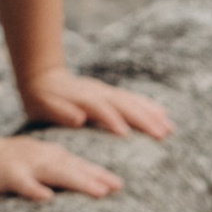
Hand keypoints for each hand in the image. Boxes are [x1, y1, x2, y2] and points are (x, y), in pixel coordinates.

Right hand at [0, 130, 123, 202]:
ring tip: (98, 191)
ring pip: (54, 172)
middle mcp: (42, 157)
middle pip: (73, 167)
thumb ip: (60, 170)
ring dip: (77, 180)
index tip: (120, 186)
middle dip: (96, 177)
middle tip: (117, 188)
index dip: (100, 173)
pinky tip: (47, 198)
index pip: (80, 165)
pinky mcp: (7, 175)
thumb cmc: (11, 163)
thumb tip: (89, 184)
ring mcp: (25, 164)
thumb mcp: (39, 160)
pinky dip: (34, 188)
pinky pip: (22, 182)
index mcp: (51, 155)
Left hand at [21, 66, 174, 142]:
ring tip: (169, 128)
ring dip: (151, 114)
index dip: (112, 119)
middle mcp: (99, 93)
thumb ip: (60, 111)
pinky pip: (133, 100)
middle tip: (162, 134)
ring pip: (132, 102)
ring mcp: (107, 92)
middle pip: (124, 104)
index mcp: (82, 98)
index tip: (125, 134)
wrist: (44, 77)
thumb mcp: (43, 104)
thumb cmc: (42, 98)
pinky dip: (149, 106)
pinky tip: (163, 114)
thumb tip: (78, 118)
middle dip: (143, 119)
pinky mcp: (111, 94)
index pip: (100, 108)